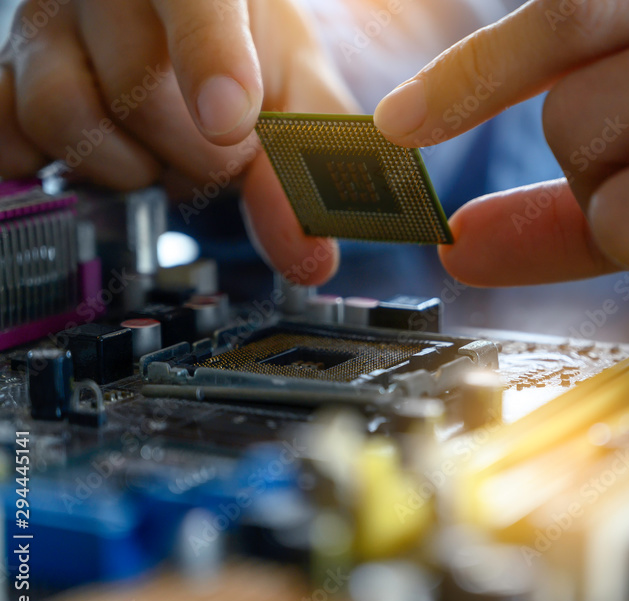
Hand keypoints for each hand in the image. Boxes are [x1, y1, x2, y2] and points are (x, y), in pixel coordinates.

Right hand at [0, 0, 355, 283]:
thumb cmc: (248, 52)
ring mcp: (46, 26)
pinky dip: (56, 168)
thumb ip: (307, 158)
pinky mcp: (8, 74)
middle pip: (136, 89)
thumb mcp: (297, 88)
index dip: (211, 61)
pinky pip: (8, 133)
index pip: (194, 1)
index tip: (231, 125)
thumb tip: (306, 255)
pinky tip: (104, 155)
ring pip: (61, 112)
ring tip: (161, 159)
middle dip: (195, 156)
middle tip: (223, 161)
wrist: (197, 29)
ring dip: (127, 167)